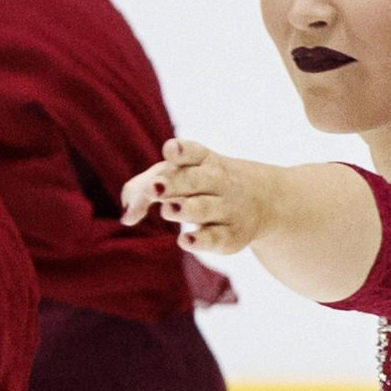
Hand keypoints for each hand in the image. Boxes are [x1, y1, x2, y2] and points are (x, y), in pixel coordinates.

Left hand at [123, 137, 279, 257]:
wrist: (263, 201)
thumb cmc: (202, 186)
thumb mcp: (176, 177)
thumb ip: (141, 190)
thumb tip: (126, 217)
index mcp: (203, 160)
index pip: (192, 152)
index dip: (181, 150)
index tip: (170, 150)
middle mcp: (218, 181)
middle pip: (195, 180)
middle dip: (174, 184)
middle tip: (153, 189)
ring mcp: (227, 208)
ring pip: (204, 208)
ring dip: (186, 209)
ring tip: (168, 210)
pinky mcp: (231, 236)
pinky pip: (216, 238)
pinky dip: (201, 240)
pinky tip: (185, 240)